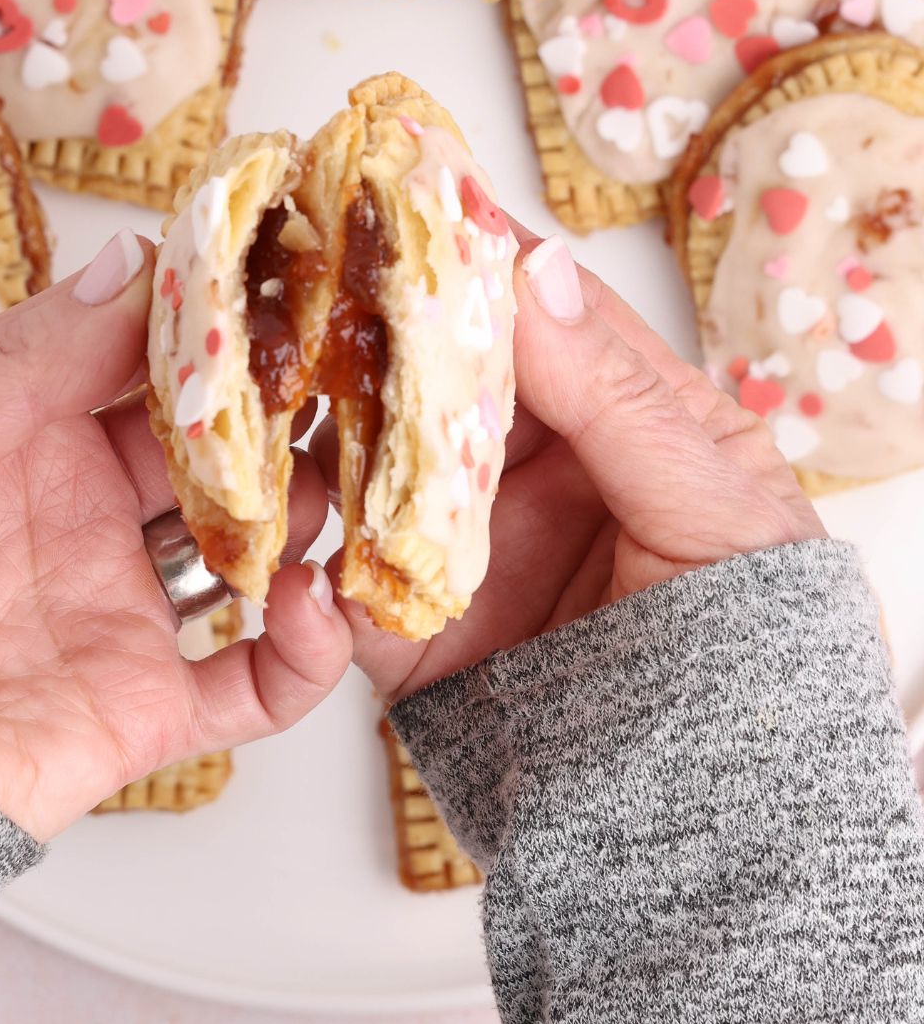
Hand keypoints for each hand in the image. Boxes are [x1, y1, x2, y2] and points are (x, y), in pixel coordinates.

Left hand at [0, 230, 350, 840]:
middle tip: (344, 373)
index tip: (281, 282)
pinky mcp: (146, 706)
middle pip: (213, 448)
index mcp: (20, 436)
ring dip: (306, 513)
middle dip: (278, 411)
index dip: (209, 324)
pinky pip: (253, 682)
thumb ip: (13, 364)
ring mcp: (121, 607)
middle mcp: (85, 513)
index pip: (139, 360)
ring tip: (342, 481)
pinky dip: (306, 648)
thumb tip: (130, 266)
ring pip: (254, 547)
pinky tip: (312, 602)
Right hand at [313, 226, 823, 705]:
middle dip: (380, 334)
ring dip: (325, 429)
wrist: (714, 823)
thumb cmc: (752, 650)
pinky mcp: (414, 629)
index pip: (541, 316)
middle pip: (442, 382)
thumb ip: (616, 395)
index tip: (412, 200)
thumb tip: (533, 271)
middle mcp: (535, 470)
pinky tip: (280, 515)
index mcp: (622, 420)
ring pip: (377, 465)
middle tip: (314, 280)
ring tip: (272, 384)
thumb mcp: (712, 506)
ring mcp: (470, 545)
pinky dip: (305, 551)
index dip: (480, 260)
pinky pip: (344, 581)